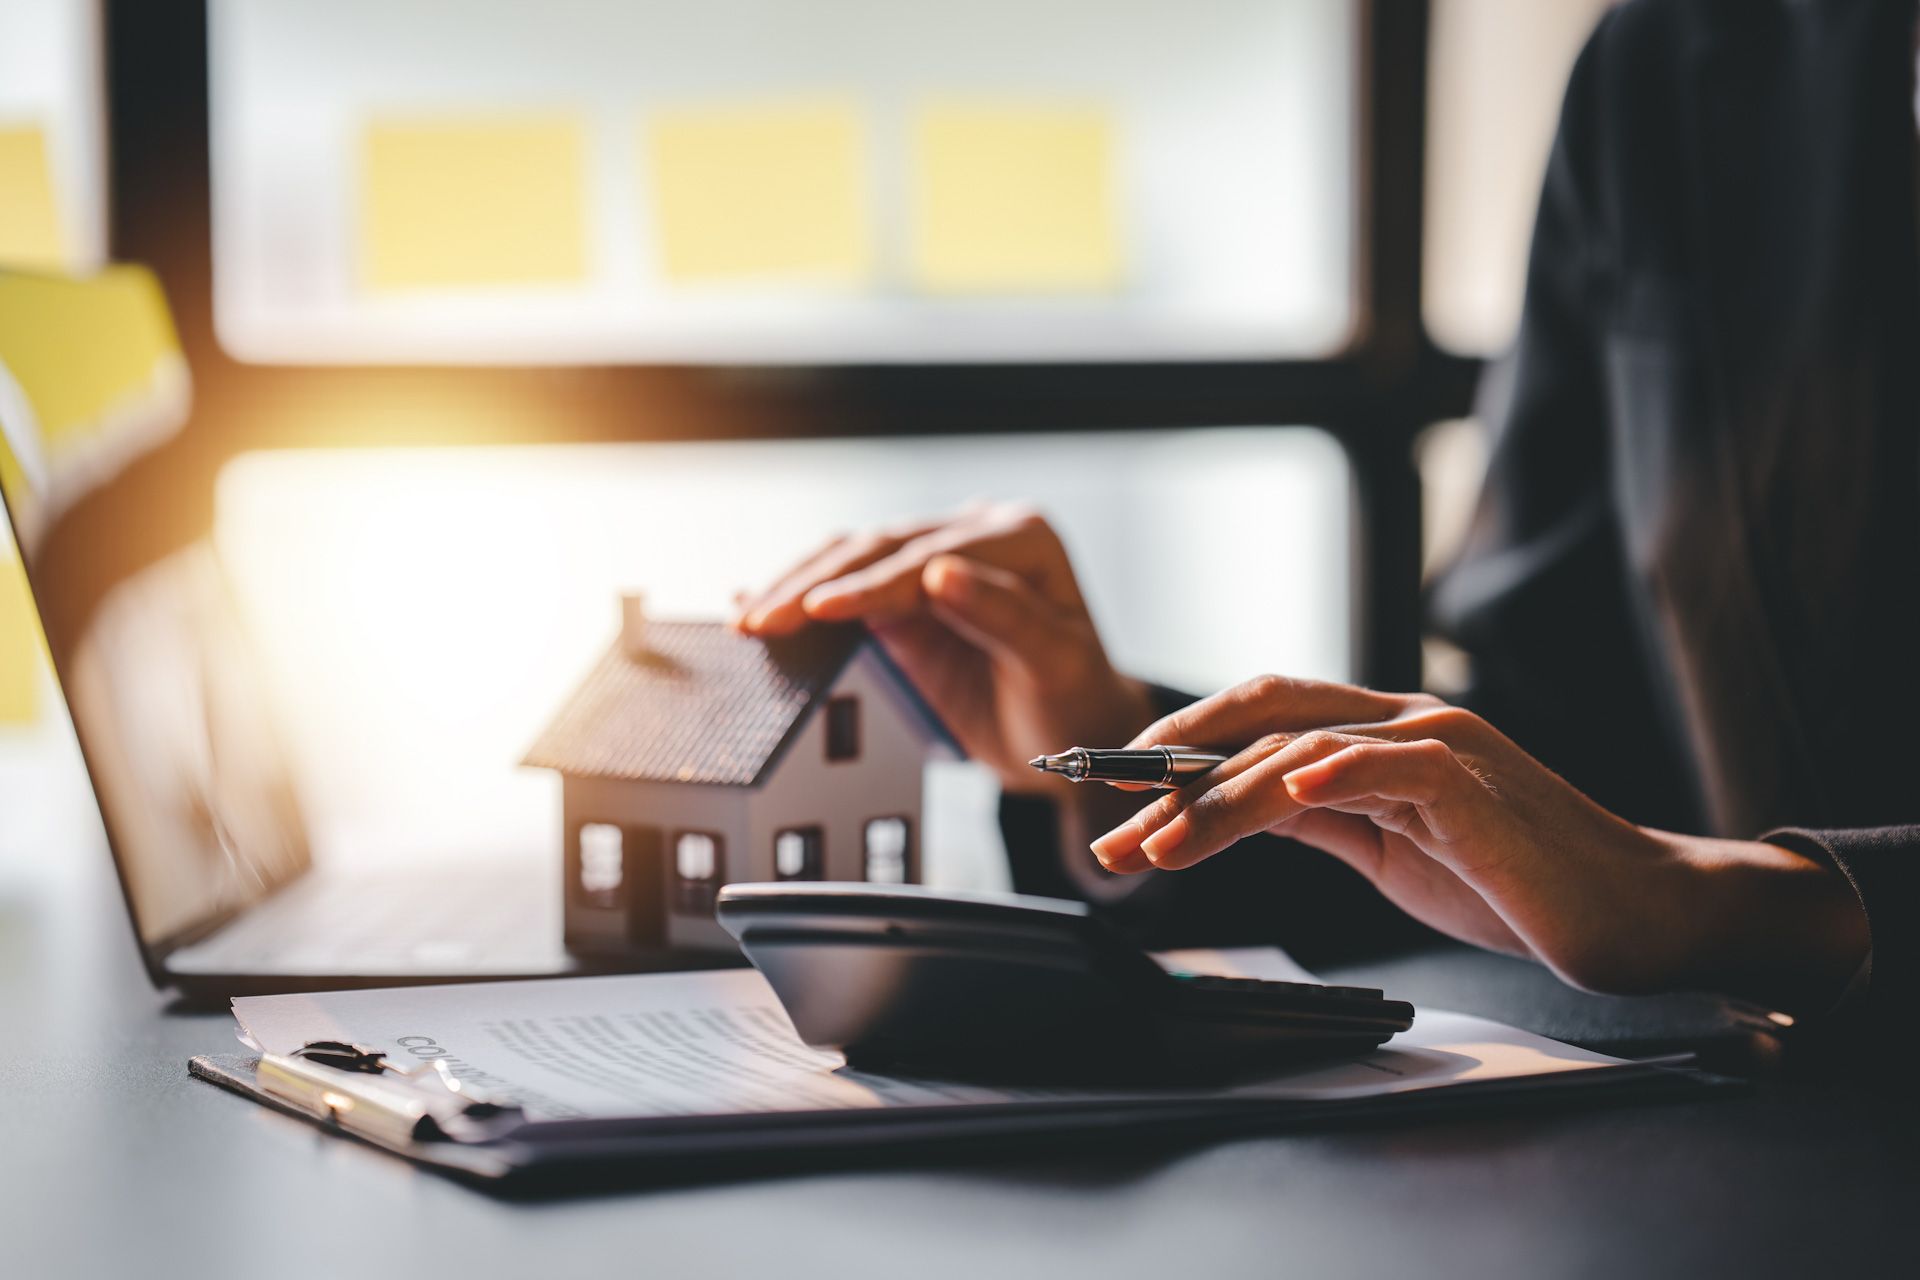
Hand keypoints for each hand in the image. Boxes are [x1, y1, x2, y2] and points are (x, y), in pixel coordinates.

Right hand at [734, 503, 1155, 791]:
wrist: (1071, 729)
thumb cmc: (1075, 699)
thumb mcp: (1056, 664)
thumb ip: (1006, 616)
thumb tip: (941, 572)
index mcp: (1022, 536)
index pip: (930, 556)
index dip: (870, 583)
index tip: (819, 608)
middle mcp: (976, 533)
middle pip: (880, 548)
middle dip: (813, 585)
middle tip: (761, 620)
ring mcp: (935, 558)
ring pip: (851, 559)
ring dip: (795, 588)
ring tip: (747, 618)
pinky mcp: (905, 594)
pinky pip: (845, 585)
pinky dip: (800, 596)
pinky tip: (750, 599)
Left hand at [1089, 675, 1868, 1008]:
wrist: (1635, 912)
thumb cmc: (1515, 881)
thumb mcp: (1388, 848)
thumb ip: (1319, 817)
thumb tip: (1238, 806)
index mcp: (1377, 734)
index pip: (1256, 721)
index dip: (1177, 750)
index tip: (1112, 795)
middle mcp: (1400, 722)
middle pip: (1260, 723)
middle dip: (1170, 777)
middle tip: (1107, 834)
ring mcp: (1438, 745)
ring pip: (1301, 746)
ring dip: (1218, 798)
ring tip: (1157, 845)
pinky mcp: (1475, 783)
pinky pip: (1391, 763)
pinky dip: (1334, 769)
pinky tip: (1283, 789)